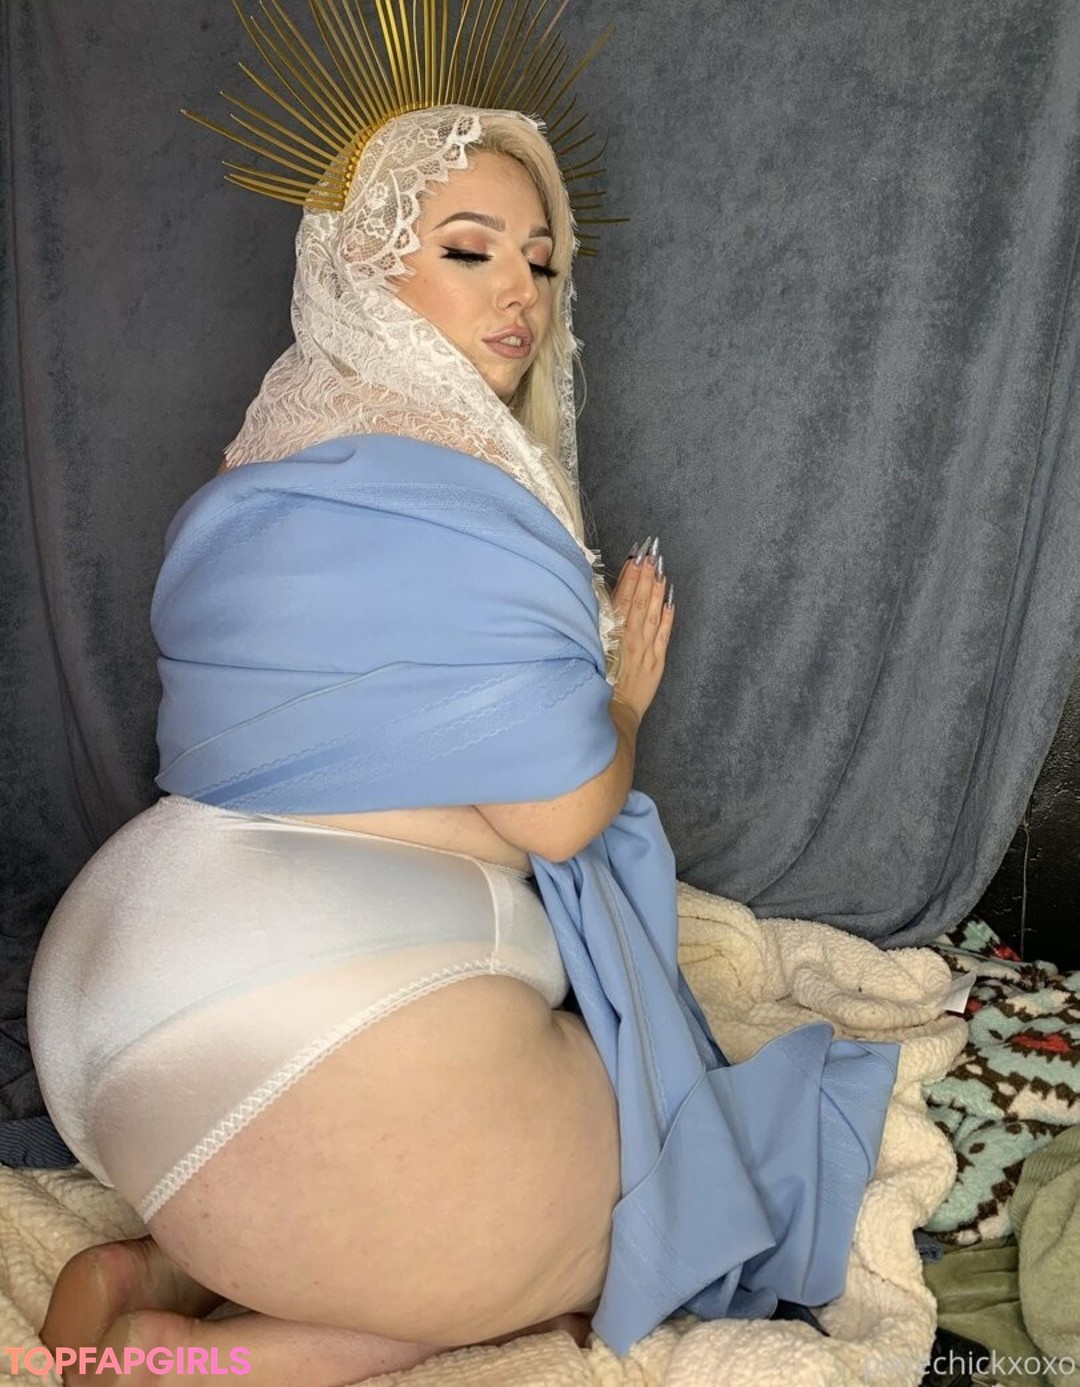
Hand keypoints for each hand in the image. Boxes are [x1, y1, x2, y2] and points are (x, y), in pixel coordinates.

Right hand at [610, 537, 673, 724]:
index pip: (621, 598)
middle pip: (639, 601)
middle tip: (652, 553)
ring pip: (653, 614)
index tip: (636, 557)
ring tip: (661, 569)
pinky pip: (664, 635)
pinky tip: (670, 601)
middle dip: (646, 576)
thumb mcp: (587, 652)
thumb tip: (598, 603)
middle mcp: (629, 639)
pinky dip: (667, 617)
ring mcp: (645, 650)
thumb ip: (594, 627)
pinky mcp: (656, 663)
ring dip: (657, 590)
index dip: (630, 576)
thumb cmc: (593, 685)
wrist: (610, 717)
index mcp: (610, 635)